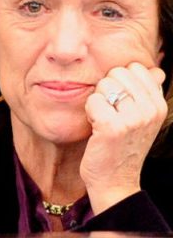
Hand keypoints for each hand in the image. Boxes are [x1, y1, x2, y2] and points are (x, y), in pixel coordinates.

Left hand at [80, 62, 166, 214]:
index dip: (120, 82)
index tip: (120, 103)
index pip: (134, 68)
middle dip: (107, 90)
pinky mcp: (112, 127)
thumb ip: (148, 92)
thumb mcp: (143, 118)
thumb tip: (156, 70)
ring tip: (104, 121)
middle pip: (116, 73)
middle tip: (110, 113)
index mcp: (158, 105)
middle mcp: (150, 110)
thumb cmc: (122, 145)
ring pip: (103, 85)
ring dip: (98, 102)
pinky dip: (89, 112)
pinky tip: (96, 128)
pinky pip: (92, 100)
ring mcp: (133, 118)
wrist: (114, 181)